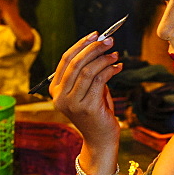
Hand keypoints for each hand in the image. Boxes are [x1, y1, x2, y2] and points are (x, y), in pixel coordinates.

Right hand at [49, 32, 122, 148]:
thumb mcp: (88, 89)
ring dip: (103, 59)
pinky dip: (110, 70)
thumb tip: (99, 45)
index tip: (95, 34)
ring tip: (115, 54)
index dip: (80, 45)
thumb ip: (88, 71)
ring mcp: (72, 103)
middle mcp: (60, 96)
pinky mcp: (87, 108)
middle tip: (109, 40)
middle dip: (93, 48)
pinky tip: (118, 67)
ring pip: (87, 71)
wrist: (100, 139)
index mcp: (55, 89)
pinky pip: (99, 81)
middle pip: (75, 63)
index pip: (65, 60)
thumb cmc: (96, 112)